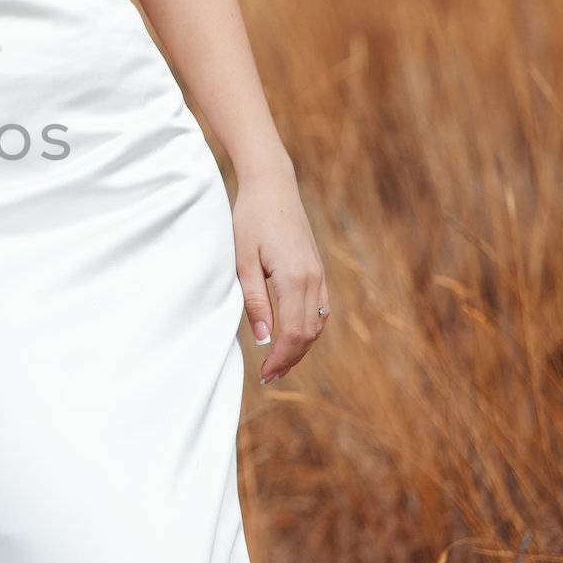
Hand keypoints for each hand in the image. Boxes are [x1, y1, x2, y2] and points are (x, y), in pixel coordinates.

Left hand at [232, 160, 329, 383]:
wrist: (272, 186)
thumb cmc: (249, 219)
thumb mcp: (242, 261)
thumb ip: (253, 300)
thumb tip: (262, 338)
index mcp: (295, 278)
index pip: (294, 333)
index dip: (281, 358)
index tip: (264, 375)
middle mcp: (313, 279)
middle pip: (309, 333)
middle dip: (291, 359)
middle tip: (269, 376)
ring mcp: (318, 274)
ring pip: (317, 323)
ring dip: (300, 346)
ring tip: (278, 363)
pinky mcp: (316, 269)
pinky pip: (319, 309)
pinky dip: (307, 328)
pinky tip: (290, 336)